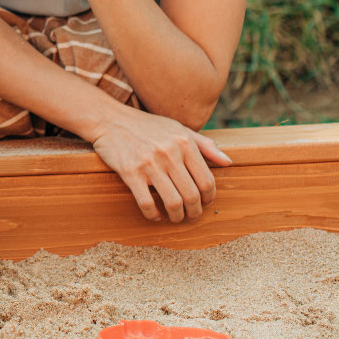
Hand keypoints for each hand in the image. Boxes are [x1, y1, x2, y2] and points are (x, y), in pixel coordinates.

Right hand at [87, 104, 231, 221]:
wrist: (110, 119)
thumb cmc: (147, 126)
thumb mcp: (178, 129)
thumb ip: (205, 145)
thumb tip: (228, 162)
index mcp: (184, 143)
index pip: (207, 180)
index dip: (209, 198)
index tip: (204, 203)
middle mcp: (169, 154)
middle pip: (192, 195)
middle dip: (195, 212)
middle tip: (192, 216)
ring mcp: (149, 164)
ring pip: (172, 202)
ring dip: (177, 216)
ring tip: (176, 218)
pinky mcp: (130, 172)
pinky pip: (146, 203)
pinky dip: (153, 215)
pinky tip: (155, 215)